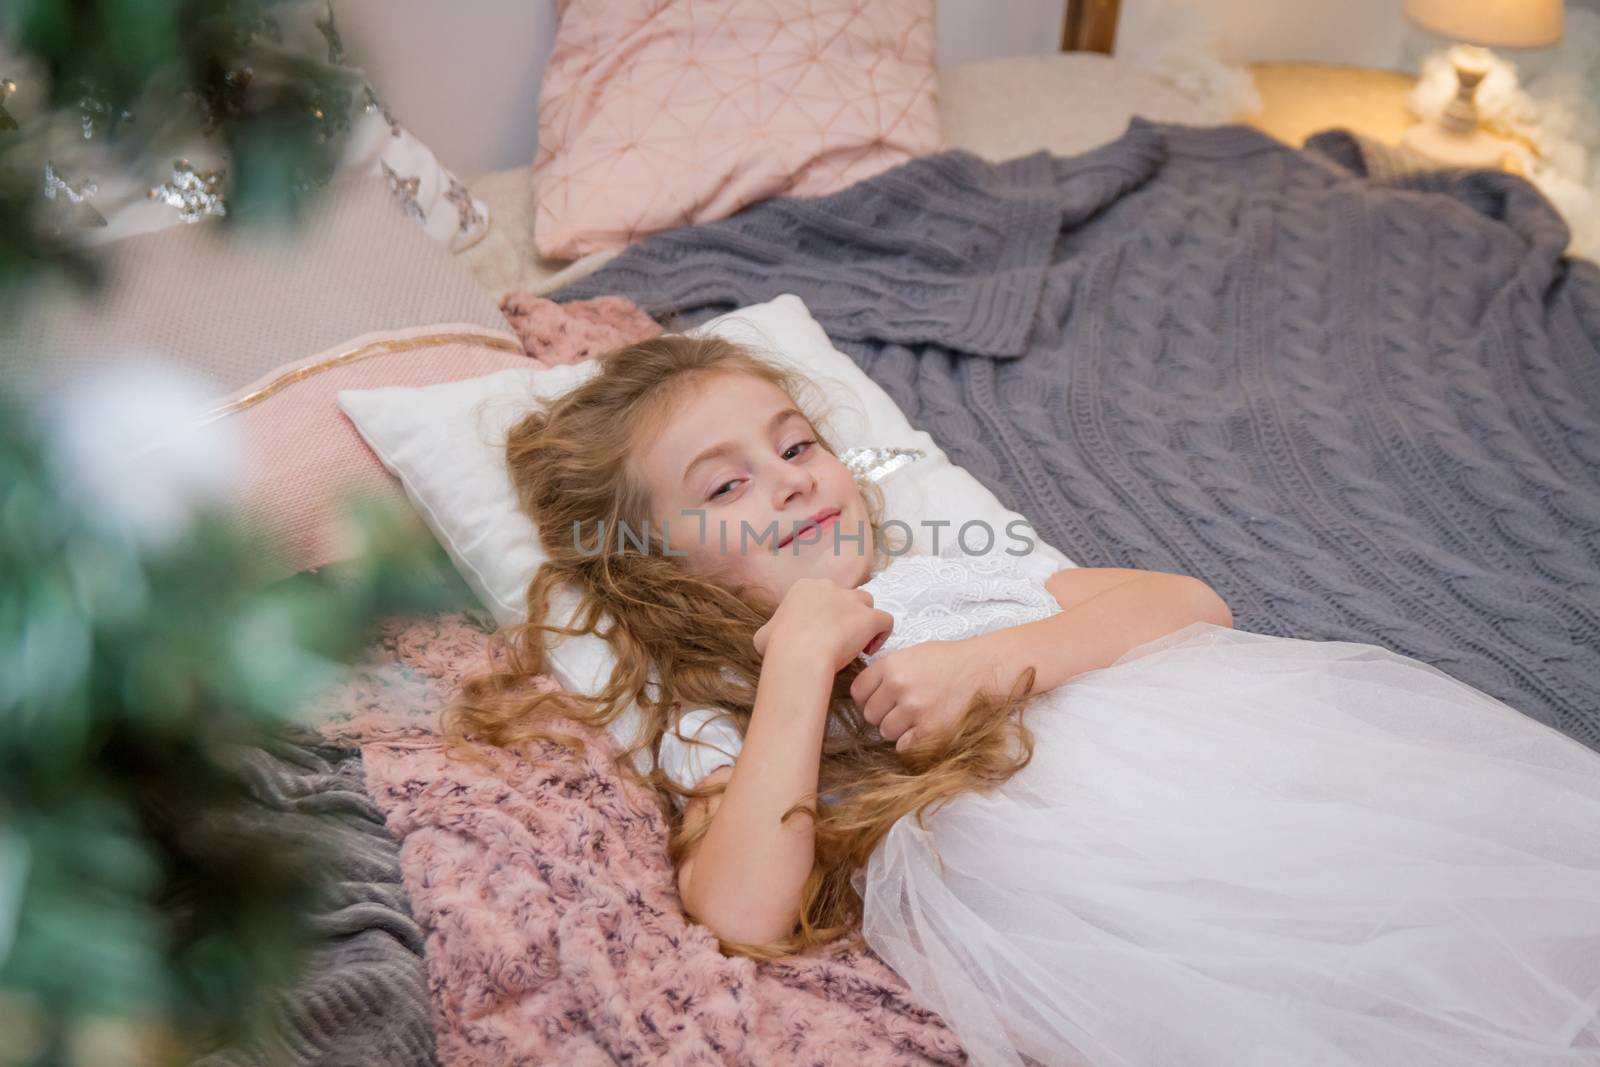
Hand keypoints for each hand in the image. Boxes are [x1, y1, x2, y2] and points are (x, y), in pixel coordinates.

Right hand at [753, 578, 893, 675]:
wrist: (799, 655)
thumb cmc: (778, 647)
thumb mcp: (764, 634)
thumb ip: (774, 628)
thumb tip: (772, 635)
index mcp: (804, 587)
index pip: (822, 595)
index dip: (824, 615)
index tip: (820, 635)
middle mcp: (830, 587)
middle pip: (845, 597)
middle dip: (844, 616)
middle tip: (838, 641)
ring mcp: (851, 600)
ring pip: (866, 604)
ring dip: (863, 621)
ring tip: (857, 644)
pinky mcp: (869, 617)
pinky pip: (885, 620)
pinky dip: (881, 634)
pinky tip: (869, 650)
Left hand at [849, 637, 1008, 753]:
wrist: (985, 669)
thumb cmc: (950, 661)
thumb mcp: (913, 654)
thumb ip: (887, 671)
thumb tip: (866, 693)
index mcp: (891, 664)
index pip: (858, 691)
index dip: (866, 699)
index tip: (878, 701)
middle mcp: (899, 686)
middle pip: (870, 714)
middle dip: (882, 715)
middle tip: (901, 710)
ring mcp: (914, 709)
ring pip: (886, 732)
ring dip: (898, 730)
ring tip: (917, 717)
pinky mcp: (930, 730)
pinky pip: (904, 746)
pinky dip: (912, 742)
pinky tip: (925, 728)